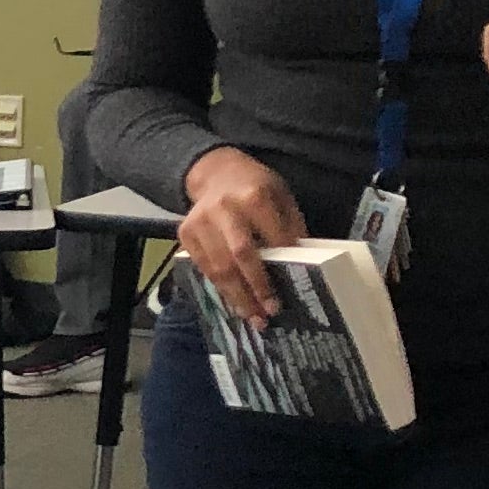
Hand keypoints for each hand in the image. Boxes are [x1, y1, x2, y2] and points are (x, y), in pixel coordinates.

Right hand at [177, 147, 307, 327]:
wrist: (216, 171)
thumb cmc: (255, 186)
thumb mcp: (281, 195)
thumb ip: (291, 225)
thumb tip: (303, 260)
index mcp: (254, 196)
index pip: (272, 236)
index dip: (283, 262)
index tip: (293, 287)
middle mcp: (224, 209)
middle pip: (240, 255)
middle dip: (256, 286)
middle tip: (270, 311)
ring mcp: (201, 222)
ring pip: (218, 267)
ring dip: (236, 296)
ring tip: (252, 316)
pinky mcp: (185, 233)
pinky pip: (202, 267)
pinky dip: (219, 287)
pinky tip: (233, 302)